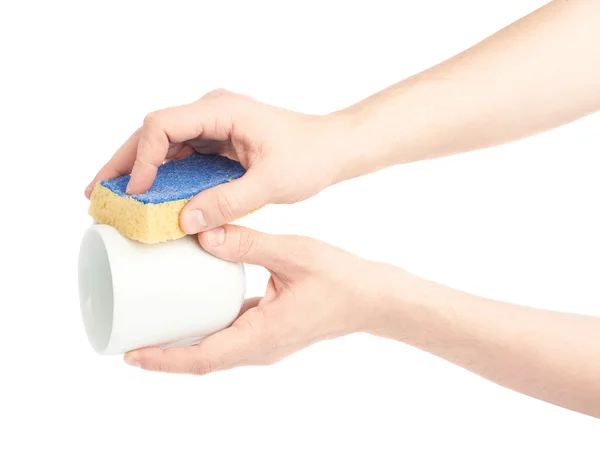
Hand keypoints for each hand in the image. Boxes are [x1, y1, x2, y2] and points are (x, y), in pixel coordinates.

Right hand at [85, 89, 358, 232]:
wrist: (331, 149)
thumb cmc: (310, 156)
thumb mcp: (272, 182)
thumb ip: (230, 201)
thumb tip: (186, 221)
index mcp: (221, 110)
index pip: (163, 125)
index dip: (142, 157)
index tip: (135, 190)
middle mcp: (211, 113)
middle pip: (153, 132)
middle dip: (123, 161)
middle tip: (95, 192)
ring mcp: (212, 127)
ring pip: (162, 145)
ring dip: (137, 169)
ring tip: (111, 197)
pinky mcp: (217, 143)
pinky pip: (181, 158)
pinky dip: (161, 176)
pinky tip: (146, 196)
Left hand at [123, 225, 389, 373]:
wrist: (371, 299)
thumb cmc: (339, 280)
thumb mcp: (292, 254)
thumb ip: (247, 243)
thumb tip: (203, 233)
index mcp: (261, 336)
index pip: (203, 358)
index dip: (165, 360)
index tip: (132, 355)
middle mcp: (258, 348)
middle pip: (201, 360)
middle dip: (164, 355)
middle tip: (130, 336)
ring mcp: (264, 342)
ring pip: (214, 351)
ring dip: (183, 345)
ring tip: (152, 326)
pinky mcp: (268, 331)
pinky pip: (229, 337)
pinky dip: (206, 330)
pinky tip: (194, 310)